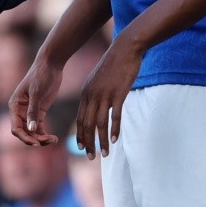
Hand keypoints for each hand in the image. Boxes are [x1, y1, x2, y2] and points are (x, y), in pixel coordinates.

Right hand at [8, 59, 62, 145]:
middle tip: (48, 142)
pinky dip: (45, 134)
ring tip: (53, 140)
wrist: (51, 64)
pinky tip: (54, 138)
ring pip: (32, 132)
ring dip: (41, 138)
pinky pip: (39, 127)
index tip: (36, 143)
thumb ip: (33, 111)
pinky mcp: (40, 111)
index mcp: (14, 105)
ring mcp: (30, 112)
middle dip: (34, 139)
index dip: (24, 137)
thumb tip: (30, 129)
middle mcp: (20, 111)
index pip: (16, 128)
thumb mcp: (37, 93)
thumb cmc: (41, 75)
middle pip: (24, 132)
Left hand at [76, 33, 141, 158]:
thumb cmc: (115, 64)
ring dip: (101, 141)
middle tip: (91, 158)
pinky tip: (114, 140)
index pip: (80, 119)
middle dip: (88, 143)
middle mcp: (92, 95)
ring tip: (105, 154)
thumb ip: (97, 93)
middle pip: (87, 125)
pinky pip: (114, 116)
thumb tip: (98, 107)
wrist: (125, 48)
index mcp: (86, 93)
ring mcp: (105, 95)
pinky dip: (114, 129)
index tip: (82, 148)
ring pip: (99, 124)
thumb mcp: (100, 79)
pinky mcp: (118, 93)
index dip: (80, 135)